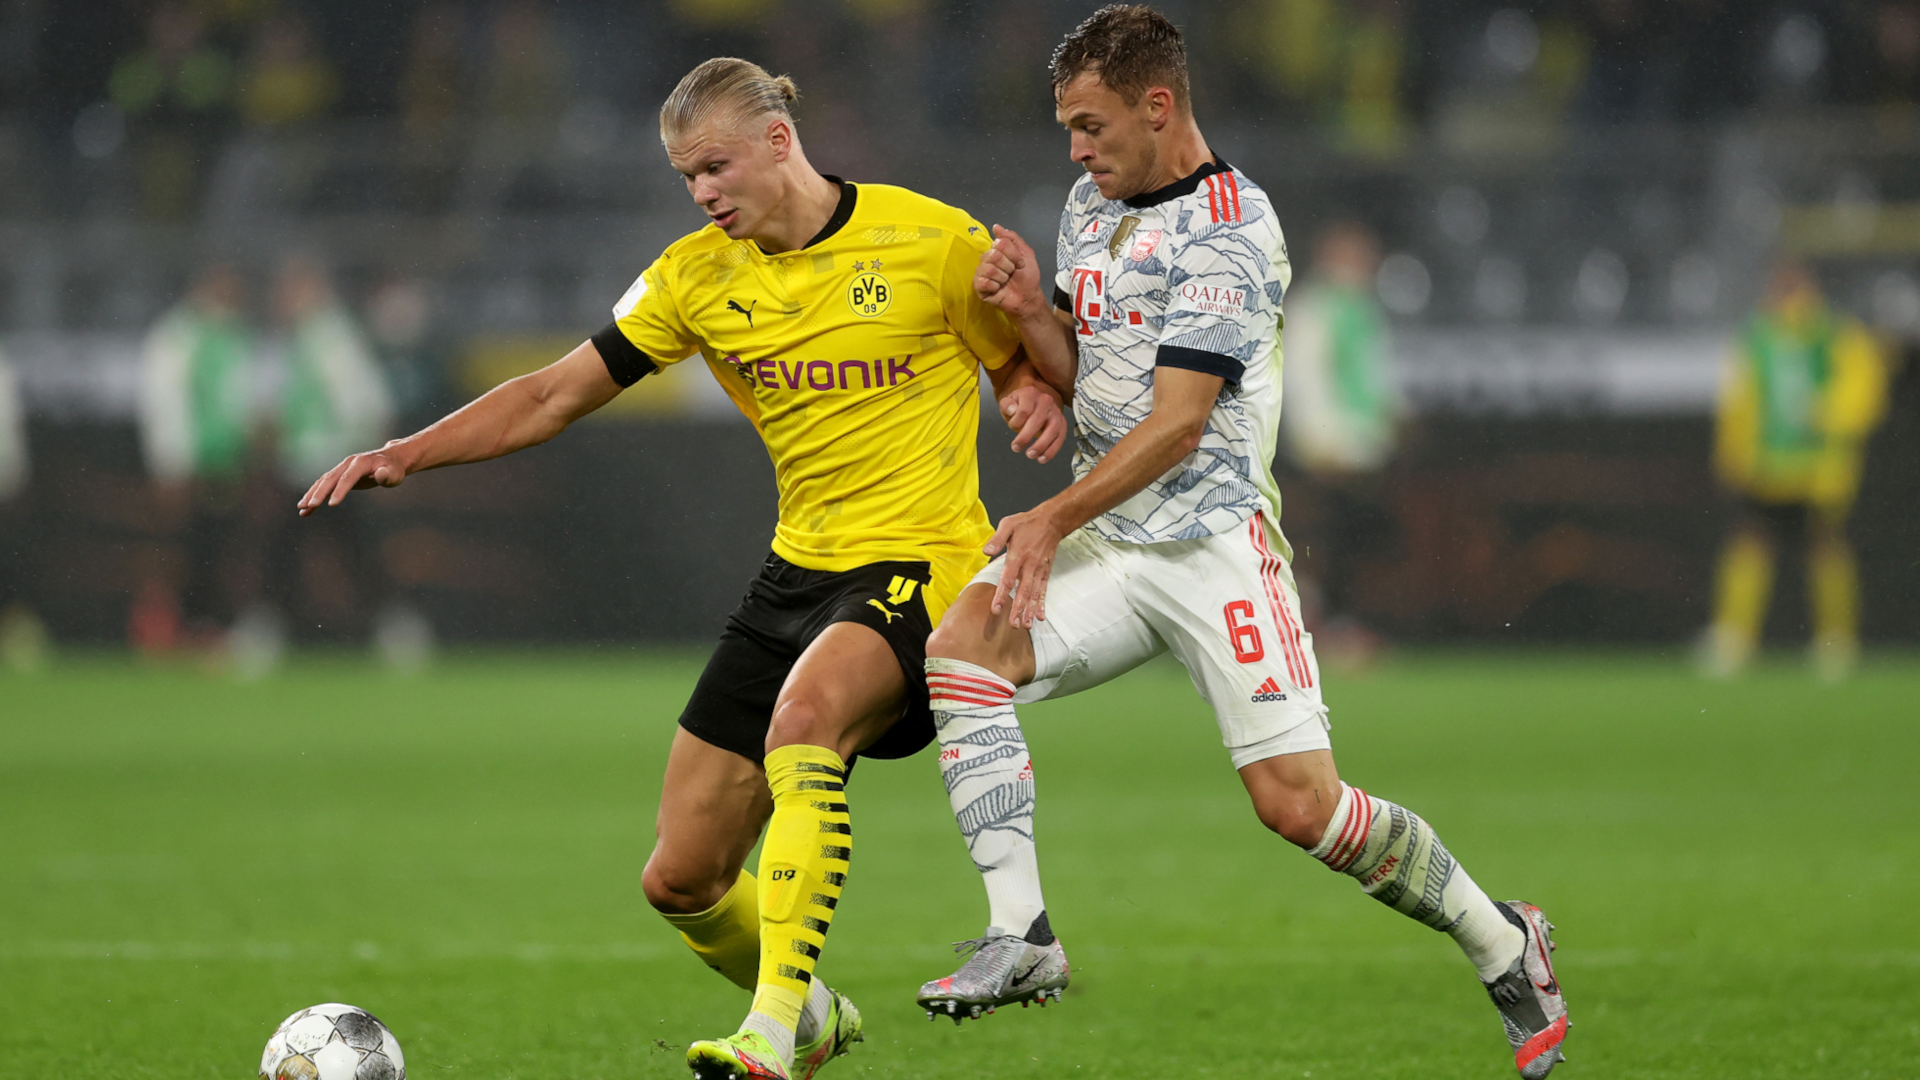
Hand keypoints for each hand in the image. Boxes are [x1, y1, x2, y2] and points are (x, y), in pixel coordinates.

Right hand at [297, 446, 408, 515]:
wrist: (389, 460)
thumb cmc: (393, 469)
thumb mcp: (395, 473)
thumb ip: (387, 475)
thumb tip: (381, 473)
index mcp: (361, 463)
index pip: (348, 478)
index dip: (340, 491)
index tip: (332, 505)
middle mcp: (348, 463)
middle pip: (331, 478)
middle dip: (319, 493)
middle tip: (309, 506)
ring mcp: (341, 468)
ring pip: (323, 481)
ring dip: (312, 494)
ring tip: (302, 508)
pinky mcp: (339, 476)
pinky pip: (324, 486)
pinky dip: (314, 496)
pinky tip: (307, 509)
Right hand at [973, 225, 1045, 321]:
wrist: (1028, 297)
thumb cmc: (1027, 277)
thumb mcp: (1026, 253)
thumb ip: (1012, 238)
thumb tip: (996, 227)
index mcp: (997, 250)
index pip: (999, 243)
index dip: (1012, 254)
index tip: (1019, 263)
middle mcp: (987, 260)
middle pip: (994, 255)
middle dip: (1008, 266)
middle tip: (1012, 273)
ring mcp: (981, 273)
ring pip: (989, 268)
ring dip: (1002, 277)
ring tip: (1006, 282)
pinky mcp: (978, 288)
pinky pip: (983, 282)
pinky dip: (995, 286)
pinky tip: (998, 289)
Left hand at [984, 508, 1063, 628]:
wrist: (1052, 521)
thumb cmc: (1027, 523)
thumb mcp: (1009, 524)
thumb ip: (997, 539)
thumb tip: (986, 551)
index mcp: (1018, 555)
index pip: (1008, 579)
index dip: (1002, 595)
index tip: (996, 609)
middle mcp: (1030, 566)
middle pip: (1023, 591)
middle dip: (1018, 609)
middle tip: (1013, 624)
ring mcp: (1039, 570)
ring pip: (1034, 594)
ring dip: (1030, 610)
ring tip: (1027, 625)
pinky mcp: (1046, 571)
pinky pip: (1044, 590)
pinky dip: (1042, 604)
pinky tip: (1040, 616)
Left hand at [1000, 384, 1066, 463]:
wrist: (1033, 401)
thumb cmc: (1019, 404)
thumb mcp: (1008, 401)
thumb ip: (1007, 405)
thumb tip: (1012, 410)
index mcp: (1031, 394)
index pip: (1025, 410)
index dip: (1016, 422)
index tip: (1011, 427)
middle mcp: (1046, 401)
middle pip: (1038, 420)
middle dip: (1026, 437)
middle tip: (1016, 448)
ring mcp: (1056, 412)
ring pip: (1053, 430)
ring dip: (1042, 445)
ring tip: (1031, 455)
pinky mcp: (1062, 423)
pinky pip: (1061, 437)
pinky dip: (1052, 449)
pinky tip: (1043, 458)